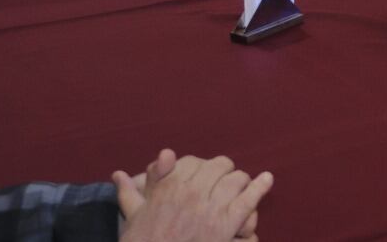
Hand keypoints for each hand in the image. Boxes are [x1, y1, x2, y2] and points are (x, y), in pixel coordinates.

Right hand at [115, 150, 272, 241]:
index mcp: (170, 186)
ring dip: (241, 181)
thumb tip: (119, 173)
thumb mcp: (133, 215)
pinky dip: (260, 187)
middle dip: (224, 171)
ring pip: (236, 179)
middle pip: (219, 167)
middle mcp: (191, 192)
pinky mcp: (227, 224)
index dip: (203, 168)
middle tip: (226, 179)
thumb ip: (130, 191)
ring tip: (245, 184)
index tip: (207, 173)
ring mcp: (211, 207)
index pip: (196, 163)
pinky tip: (267, 179)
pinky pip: (249, 199)